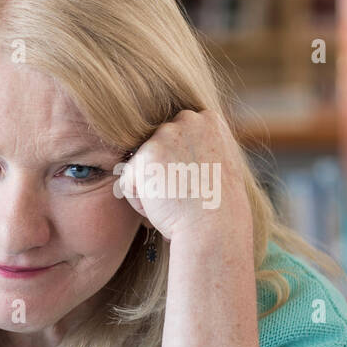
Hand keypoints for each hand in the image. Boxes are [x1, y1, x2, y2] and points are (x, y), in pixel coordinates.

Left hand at [115, 108, 251, 242]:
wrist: (214, 226)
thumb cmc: (217, 206)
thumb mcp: (218, 164)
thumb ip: (198, 147)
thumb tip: (174, 150)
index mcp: (209, 120)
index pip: (178, 138)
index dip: (183, 165)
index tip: (197, 182)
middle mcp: (187, 120)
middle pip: (157, 148)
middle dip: (165, 172)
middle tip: (185, 192)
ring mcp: (165, 135)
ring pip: (142, 165)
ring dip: (152, 186)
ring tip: (177, 199)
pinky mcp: (143, 156)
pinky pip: (128, 181)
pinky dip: (140, 201)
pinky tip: (163, 205)